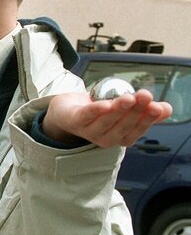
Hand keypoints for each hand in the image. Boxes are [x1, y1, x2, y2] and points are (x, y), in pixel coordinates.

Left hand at [42, 89, 172, 147]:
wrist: (68, 109)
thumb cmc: (100, 111)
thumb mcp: (125, 110)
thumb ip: (145, 110)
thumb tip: (167, 109)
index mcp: (121, 137)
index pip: (137, 130)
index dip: (147, 119)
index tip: (157, 107)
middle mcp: (106, 138)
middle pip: (123, 125)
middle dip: (135, 111)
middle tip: (145, 96)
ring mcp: (89, 131)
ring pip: (106, 121)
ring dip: (118, 109)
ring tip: (129, 97)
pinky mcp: (74, 121)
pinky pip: (85, 116)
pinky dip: (95, 111)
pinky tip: (105, 104)